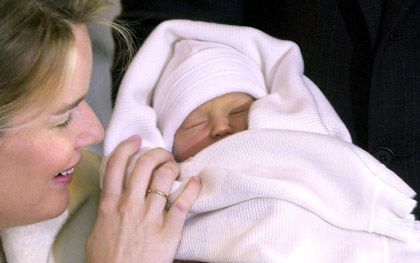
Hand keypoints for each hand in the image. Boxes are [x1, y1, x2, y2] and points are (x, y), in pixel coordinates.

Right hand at [86, 135, 200, 262]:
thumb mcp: (97, 234)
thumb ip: (105, 212)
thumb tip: (112, 200)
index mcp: (110, 205)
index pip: (116, 165)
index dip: (126, 147)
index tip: (136, 140)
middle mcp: (129, 205)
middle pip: (144, 165)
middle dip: (156, 153)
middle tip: (163, 154)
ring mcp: (150, 217)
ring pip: (164, 177)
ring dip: (173, 166)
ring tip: (176, 167)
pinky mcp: (169, 230)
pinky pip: (184, 201)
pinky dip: (192, 187)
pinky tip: (195, 181)